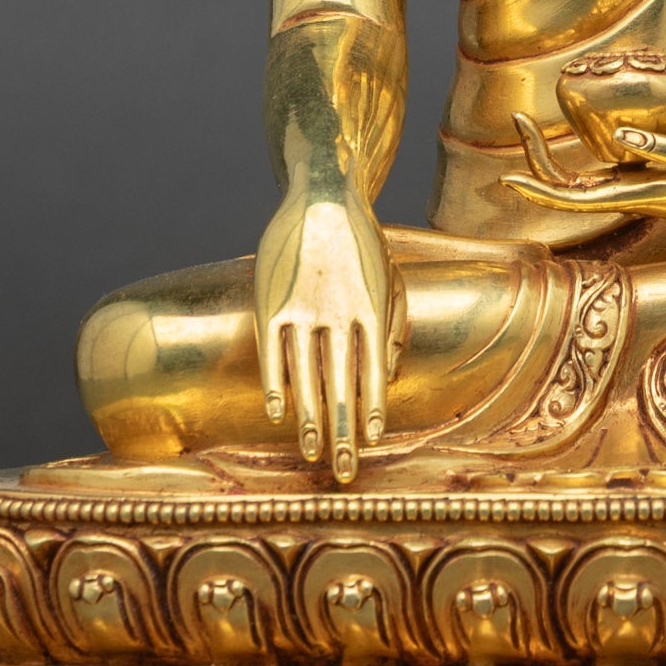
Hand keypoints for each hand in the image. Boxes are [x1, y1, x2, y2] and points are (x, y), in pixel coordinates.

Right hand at [252, 178, 390, 483]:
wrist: (323, 195)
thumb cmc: (363, 243)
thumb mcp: (392, 279)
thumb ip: (394, 326)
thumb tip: (387, 377)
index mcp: (372, 309)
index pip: (374, 372)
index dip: (371, 410)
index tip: (370, 443)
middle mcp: (339, 313)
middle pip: (341, 384)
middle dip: (343, 432)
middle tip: (342, 471)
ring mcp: (302, 307)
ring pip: (305, 375)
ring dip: (309, 417)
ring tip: (311, 452)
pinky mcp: (271, 300)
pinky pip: (272, 351)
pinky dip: (275, 383)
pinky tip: (277, 412)